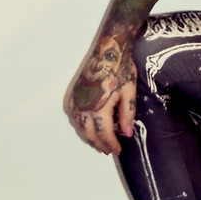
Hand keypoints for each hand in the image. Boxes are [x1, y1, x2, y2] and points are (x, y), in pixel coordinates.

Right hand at [64, 33, 137, 154]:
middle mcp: (83, 106)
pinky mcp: (72, 95)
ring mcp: (75, 100)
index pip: (104, 134)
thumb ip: (127, 115)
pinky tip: (90, 128)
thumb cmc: (121, 68)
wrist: (108, 49)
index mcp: (98, 107)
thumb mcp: (129, 93)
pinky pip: (74, 118)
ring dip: (90, 137)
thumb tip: (126, 134)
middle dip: (100, 144)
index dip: (111, 144)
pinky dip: (81, 127)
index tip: (118, 150)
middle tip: (109, 150)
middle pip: (89, 134)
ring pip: (79, 128)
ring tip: (100, 142)